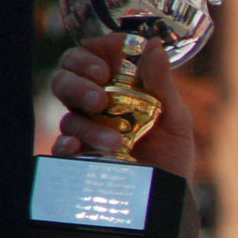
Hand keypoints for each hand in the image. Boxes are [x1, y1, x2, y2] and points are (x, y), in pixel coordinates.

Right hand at [46, 34, 196, 181]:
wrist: (171, 192)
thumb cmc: (173, 151)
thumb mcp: (175, 116)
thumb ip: (162, 82)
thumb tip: (153, 45)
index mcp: (117, 85)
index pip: (89, 56)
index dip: (90, 55)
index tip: (104, 67)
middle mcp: (95, 104)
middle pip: (66, 78)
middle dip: (78, 83)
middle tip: (100, 98)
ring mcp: (85, 129)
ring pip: (68, 113)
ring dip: (87, 123)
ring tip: (114, 140)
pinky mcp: (80, 156)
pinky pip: (61, 146)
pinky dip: (66, 145)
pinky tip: (77, 148)